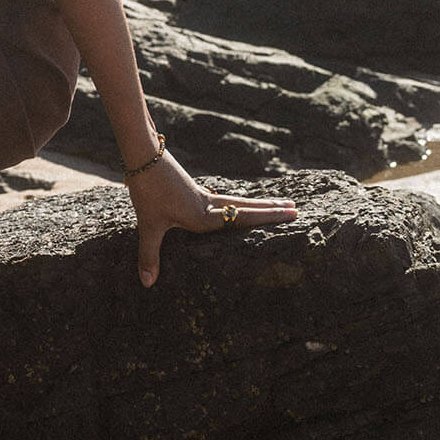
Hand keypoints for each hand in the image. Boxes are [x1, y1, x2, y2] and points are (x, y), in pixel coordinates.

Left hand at [126, 149, 297, 288]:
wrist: (143, 156)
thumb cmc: (147, 190)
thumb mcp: (149, 224)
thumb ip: (149, 254)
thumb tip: (147, 284)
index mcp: (204, 215)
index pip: (242, 218)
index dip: (267, 217)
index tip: (290, 215)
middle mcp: (209, 204)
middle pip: (247, 207)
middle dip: (271, 210)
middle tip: (296, 209)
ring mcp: (203, 196)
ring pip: (238, 201)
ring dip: (259, 204)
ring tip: (281, 203)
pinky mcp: (195, 190)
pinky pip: (224, 199)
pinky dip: (240, 202)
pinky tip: (242, 204)